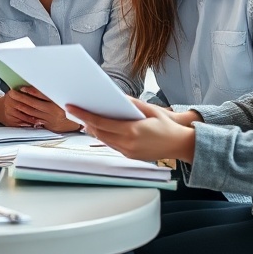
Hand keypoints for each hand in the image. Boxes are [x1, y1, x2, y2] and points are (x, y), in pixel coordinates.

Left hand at [11, 86, 81, 132]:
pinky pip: (33, 119)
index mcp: (58, 101)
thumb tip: (42, 82)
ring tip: (13, 100)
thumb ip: (53, 91)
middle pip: (33, 103)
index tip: (22, 88)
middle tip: (12, 93)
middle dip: (21, 98)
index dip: (31, 91)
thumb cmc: (70, 106)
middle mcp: (53, 110)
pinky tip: (19, 111)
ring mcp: (49, 118)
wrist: (76, 122)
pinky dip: (25, 115)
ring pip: (31, 112)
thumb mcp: (64, 97)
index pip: (42, 95)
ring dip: (21, 106)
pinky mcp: (47, 124)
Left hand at [67, 98, 195, 162]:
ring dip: (93, 130)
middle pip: (99, 132)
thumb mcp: (151, 110)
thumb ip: (131, 103)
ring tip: (84, 118)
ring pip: (104, 140)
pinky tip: (99, 128)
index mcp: (132, 131)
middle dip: (85, 122)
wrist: (180, 145)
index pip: (101, 123)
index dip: (84, 115)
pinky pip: (112, 145)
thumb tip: (115, 96)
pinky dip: (104, 136)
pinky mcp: (130, 156)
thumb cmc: (167, 126)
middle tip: (74, 111)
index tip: (72, 108)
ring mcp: (129, 152)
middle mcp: (128, 144)